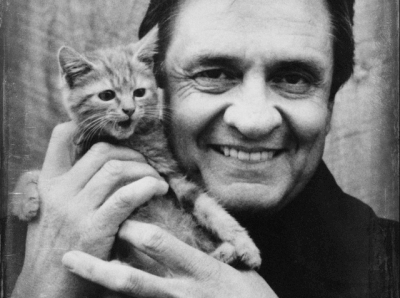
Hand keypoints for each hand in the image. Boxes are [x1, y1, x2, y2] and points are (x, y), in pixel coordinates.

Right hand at [11, 122, 167, 297]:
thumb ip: (67, 186)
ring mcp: (76, 209)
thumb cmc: (54, 247)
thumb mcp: (48, 211)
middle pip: (102, 152)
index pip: (59, 139)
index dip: (85, 128)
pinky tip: (157, 190)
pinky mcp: (94, 229)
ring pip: (116, 169)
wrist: (45, 290)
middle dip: (130, 153)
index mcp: (48, 184)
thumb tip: (101, 163)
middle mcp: (61, 192)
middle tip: (144, 164)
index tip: (110, 134)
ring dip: (143, 169)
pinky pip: (127, 196)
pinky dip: (147, 187)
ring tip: (155, 179)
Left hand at [63, 220, 277, 297]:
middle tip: (69, 257)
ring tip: (75, 276)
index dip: (133, 229)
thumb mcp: (235, 270)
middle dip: (98, 268)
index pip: (159, 244)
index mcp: (199, 270)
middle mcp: (182, 292)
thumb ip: (207, 252)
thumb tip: (185, 236)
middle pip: (132, 279)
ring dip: (102, 291)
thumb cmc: (253, 297)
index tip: (114, 215)